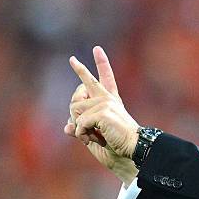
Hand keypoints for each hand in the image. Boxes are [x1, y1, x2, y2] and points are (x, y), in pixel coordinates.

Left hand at [64, 46, 137, 184]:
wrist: (131, 151)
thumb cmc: (115, 145)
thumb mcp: (94, 134)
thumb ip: (81, 127)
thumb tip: (67, 127)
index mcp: (110, 101)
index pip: (105, 77)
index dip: (101, 62)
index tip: (96, 48)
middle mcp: (108, 98)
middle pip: (82, 87)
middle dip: (74, 105)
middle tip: (84, 125)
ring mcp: (105, 103)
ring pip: (74, 110)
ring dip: (79, 127)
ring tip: (93, 136)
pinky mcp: (102, 111)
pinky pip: (78, 122)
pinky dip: (81, 134)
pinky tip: (93, 139)